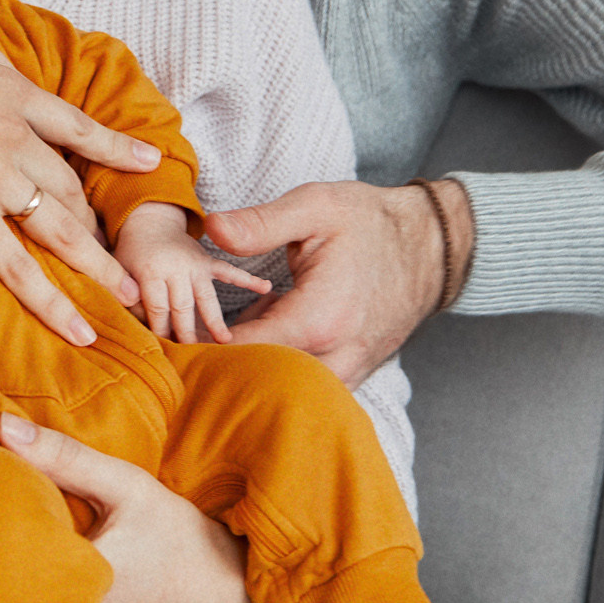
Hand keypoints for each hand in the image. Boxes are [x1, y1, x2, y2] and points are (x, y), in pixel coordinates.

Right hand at [0, 23, 158, 345]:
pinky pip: (18, 268)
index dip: (116, 147)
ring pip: (60, 230)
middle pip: (69, 186)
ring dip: (98, 265)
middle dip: (94, 218)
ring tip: (126, 296)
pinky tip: (80, 329)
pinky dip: (52, 302)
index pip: (77, 127)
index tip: (148, 161)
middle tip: (112, 246)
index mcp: (11, 94)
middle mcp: (15, 139)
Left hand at [112, 203, 273, 343]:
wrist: (148, 221)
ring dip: (215, 320)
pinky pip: (229, 270)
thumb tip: (128, 318)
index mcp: (151, 270)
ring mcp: (195, 263)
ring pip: (207, 296)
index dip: (161, 330)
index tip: (165, 352)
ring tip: (226, 342)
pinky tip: (265, 287)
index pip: (158, 308)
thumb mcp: (118, 267)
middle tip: (193, 356)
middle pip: (183, 306)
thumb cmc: (130, 253)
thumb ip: (124, 291)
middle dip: (187, 332)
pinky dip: (247, 279)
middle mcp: (176, 266)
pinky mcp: (207, 260)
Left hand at [208, 179, 470, 388]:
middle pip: (264, 385)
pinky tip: (255, 354)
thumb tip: (211, 228)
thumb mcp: (316, 207)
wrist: (432, 245)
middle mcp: (338, 356)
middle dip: (223, 371)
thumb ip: (261, 223)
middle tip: (184, 351)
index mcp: (320, 318)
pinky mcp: (355, 371)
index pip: (245, 352)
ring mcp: (350, 369)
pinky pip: (310, 388)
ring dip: (253, 378)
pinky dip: (280, 378)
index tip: (170, 337)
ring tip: (215, 354)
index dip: (202, 347)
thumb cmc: (372, 223)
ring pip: (289, 395)